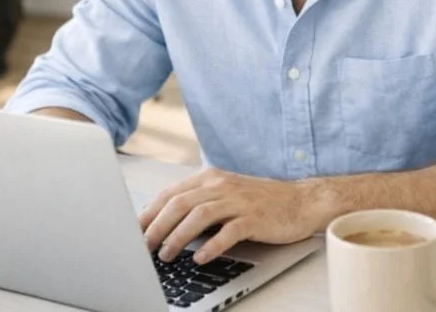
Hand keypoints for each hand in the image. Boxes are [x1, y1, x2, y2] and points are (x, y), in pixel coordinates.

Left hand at [138, 168, 322, 264]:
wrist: (301, 201)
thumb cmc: (261, 202)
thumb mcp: (226, 195)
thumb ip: (199, 203)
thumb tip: (166, 224)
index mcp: (210, 178)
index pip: (171, 193)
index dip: (149, 212)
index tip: (133, 230)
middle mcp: (221, 185)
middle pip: (180, 203)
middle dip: (157, 226)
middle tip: (143, 246)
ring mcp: (238, 200)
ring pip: (199, 215)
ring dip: (178, 236)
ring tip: (166, 254)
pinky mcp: (254, 217)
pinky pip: (228, 231)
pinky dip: (211, 245)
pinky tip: (200, 257)